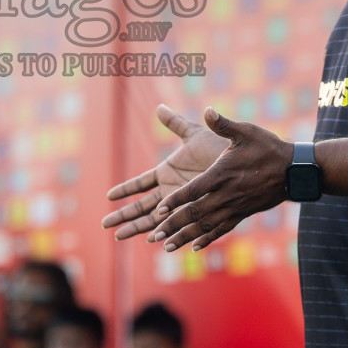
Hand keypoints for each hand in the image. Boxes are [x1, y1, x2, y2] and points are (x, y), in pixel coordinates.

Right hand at [103, 105, 228, 239]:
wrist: (243, 161)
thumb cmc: (219, 146)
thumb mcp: (194, 134)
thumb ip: (175, 123)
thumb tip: (159, 107)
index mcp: (167, 172)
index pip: (140, 183)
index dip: (125, 189)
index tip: (109, 196)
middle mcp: (171, 190)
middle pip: (141, 206)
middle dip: (123, 215)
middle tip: (104, 225)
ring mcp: (182, 202)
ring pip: (154, 219)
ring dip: (137, 228)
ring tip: (118, 237)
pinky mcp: (196, 210)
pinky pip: (177, 223)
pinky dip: (164, 231)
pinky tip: (152, 240)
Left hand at [144, 108, 292, 251]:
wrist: (294, 170)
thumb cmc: (268, 148)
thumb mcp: (245, 131)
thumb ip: (223, 125)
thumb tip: (208, 110)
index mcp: (222, 174)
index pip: (194, 191)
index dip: (176, 201)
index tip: (158, 210)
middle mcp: (227, 194)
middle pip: (196, 213)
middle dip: (174, 225)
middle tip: (155, 236)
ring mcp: (235, 207)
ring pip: (206, 226)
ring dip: (185, 236)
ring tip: (166, 247)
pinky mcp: (242, 213)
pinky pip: (222, 230)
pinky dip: (207, 239)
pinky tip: (194, 247)